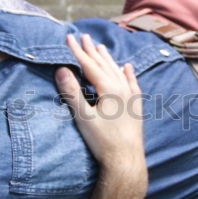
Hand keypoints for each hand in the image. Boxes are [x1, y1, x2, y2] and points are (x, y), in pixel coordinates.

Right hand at [55, 34, 145, 173]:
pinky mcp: (136, 108)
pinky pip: (133, 84)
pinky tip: (128, 67)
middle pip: (105, 65)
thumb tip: (61, 69)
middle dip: (92, 50)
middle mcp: (123, 89)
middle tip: (83, 36)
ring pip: (118, 72)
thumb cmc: (103, 142)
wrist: (126, 162)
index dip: (77, 51)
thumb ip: (72, 92)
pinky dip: (128, 74)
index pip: (90, 65)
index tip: (68, 37)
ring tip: (101, 47)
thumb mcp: (83, 117)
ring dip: (108, 59)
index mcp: (110, 89)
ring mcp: (132, 98)